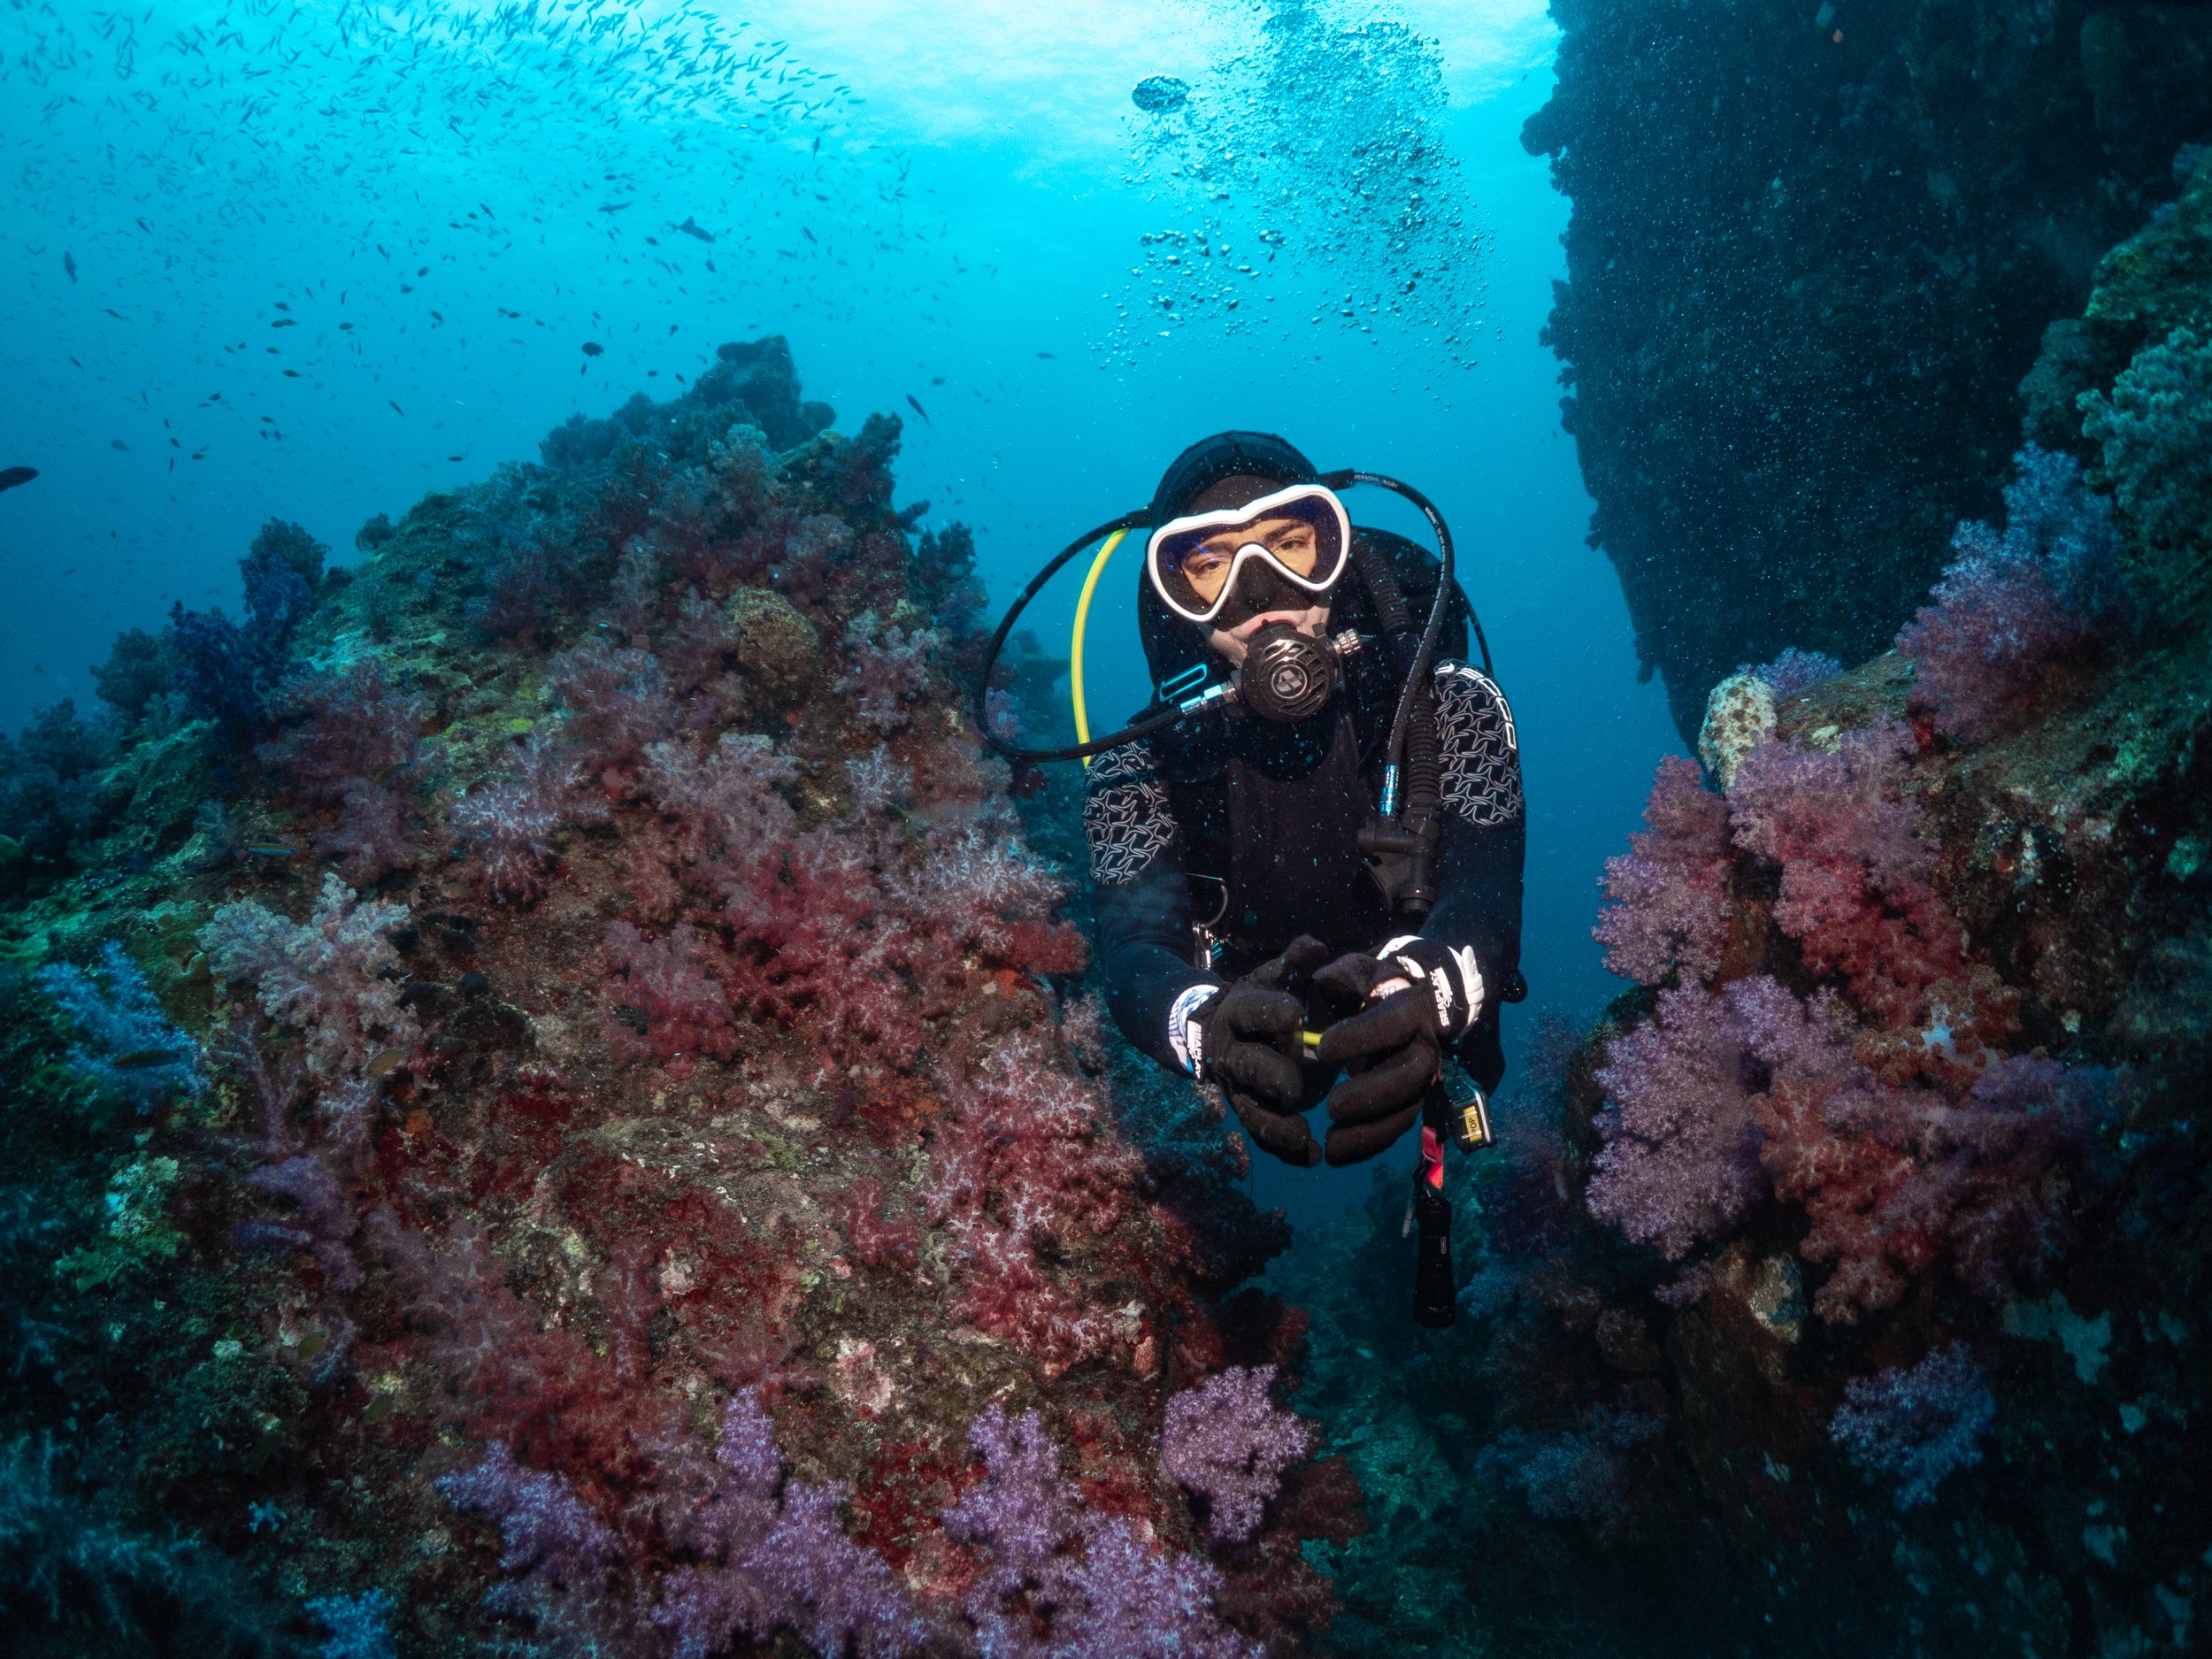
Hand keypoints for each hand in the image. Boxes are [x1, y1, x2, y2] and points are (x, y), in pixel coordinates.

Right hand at [1196, 935, 1330, 1167]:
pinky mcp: (1248, 1110)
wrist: (1221, 1031)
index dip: (1270, 1013)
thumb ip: (1295, 962)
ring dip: (1276, 1126)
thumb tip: (1317, 947)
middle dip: (1271, 1077)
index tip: (1296, 1015)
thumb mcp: (1275, 977)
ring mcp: (1238, 1086)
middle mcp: (1233, 1052)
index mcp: (1239, 1013)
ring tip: (1303, 1137)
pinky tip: (1310, 1156)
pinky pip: (1262, 1134)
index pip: (1251, 1012)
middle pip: (1248, 1067)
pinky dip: (1284, 1148)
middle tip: (1295, 1087)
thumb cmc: (1264, 999)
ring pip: (1252, 1110)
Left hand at [1311, 950, 1438, 1164]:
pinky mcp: (1411, 1101)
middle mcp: (1424, 1047)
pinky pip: (1396, 1129)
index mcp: (1411, 1010)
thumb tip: (1320, 981)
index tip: (1324, 1049)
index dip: (1362, 1038)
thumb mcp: (1360, 971)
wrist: (1414, 1004)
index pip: (1393, 1024)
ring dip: (1369, 1133)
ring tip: (1330, 1145)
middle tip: (1331, 1107)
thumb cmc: (1376, 986)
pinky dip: (1369, 1146)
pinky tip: (1338, 1155)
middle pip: (1408, 1077)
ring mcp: (1421, 1079)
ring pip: (1405, 1111)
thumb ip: (1342, 974)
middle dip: (1370, 1096)